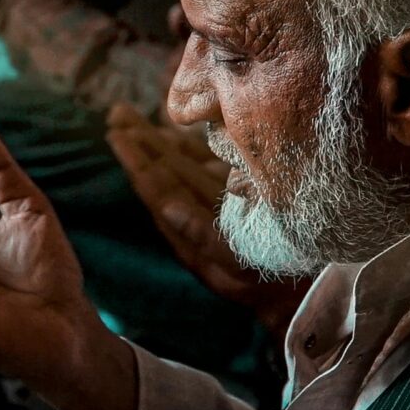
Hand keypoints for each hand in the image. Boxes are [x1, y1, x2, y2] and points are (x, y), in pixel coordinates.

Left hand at [106, 104, 305, 342]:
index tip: (117, 135)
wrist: (293, 296)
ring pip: (180, 168)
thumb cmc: (264, 281)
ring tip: (129, 118)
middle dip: (139, 143)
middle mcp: (197, 214)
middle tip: (115, 114)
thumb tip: (167, 207)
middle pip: (163, 172)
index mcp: (190, 228)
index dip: (137, 161)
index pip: (158, 188)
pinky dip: (188, 150)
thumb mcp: (233, 264)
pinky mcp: (233, 201)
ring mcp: (214, 206)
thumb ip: (200, 235)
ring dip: (157, 142)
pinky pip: (204, 171)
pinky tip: (174, 134)